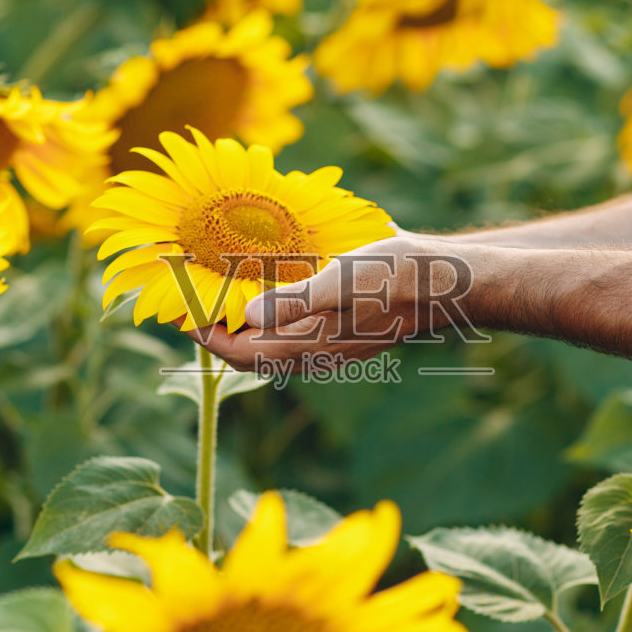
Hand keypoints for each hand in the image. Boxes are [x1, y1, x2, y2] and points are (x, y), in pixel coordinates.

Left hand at [192, 235, 488, 372]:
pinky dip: (273, 313)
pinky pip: (297, 329)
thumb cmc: (398, 278)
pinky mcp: (347, 328)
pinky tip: (271, 286)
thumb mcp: (343, 280)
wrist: (453, 281)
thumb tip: (247, 313)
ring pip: (274, 342)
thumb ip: (295, 299)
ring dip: (245, 322)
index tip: (178, 313)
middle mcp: (318, 351)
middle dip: (218, 330)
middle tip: (189, 301)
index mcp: (311, 344)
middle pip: (253, 351)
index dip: (206, 336)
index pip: (241, 353)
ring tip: (219, 293)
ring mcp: (334, 343)